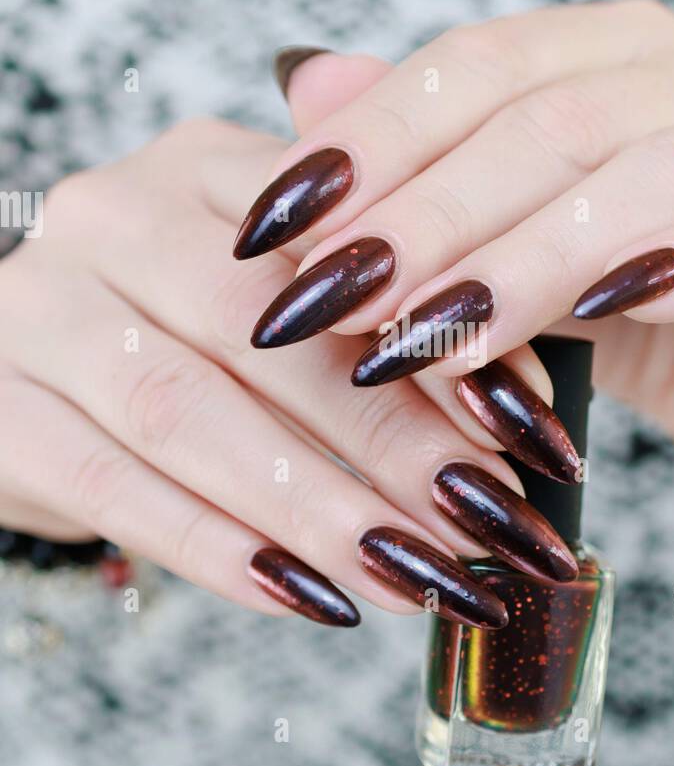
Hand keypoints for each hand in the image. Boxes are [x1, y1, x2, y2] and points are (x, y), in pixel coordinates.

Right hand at [0, 117, 587, 630]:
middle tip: (493, 520)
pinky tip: (311, 598)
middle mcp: (112, 215)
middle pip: (263, 331)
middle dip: (392, 435)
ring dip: (318, 506)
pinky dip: (220, 550)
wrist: (23, 371)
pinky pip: (113, 487)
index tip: (530, 425)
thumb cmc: (182, 334)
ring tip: (423, 577)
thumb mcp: (277, 293)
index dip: (436, 333)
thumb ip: (390, 316)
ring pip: (188, 414)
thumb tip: (531, 393)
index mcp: (202, 167)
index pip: (335, 241)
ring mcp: (37, 308)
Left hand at [237, 2, 673, 544]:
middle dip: (425, 212)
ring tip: (428, 334)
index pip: (475, 65)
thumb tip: (303, 80)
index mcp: (610, 51)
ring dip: (522, 256)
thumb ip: (428, 174)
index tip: (275, 224)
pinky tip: (599, 309)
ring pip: (641, 171)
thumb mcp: (512, 249)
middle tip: (332, 295)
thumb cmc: (637, 315)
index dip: (370, 139)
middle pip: (546, 117)